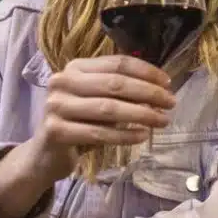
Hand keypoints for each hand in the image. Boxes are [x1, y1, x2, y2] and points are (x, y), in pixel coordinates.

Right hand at [34, 55, 176, 179]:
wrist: (46, 155)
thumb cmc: (80, 123)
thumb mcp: (99, 100)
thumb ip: (121, 91)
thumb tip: (161, 89)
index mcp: (75, 67)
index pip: (117, 63)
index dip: (146, 71)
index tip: (168, 83)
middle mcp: (62, 81)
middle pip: (115, 83)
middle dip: (149, 92)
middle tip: (171, 103)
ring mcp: (56, 106)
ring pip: (109, 108)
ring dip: (141, 114)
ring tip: (162, 121)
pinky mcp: (55, 131)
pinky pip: (99, 133)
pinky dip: (125, 135)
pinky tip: (142, 136)